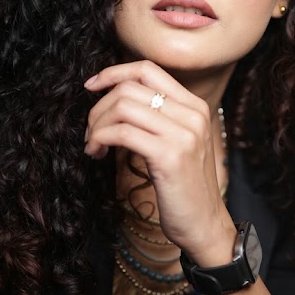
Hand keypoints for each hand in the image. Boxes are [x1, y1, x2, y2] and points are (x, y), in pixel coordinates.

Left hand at [84, 60, 235, 260]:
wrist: (204, 224)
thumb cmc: (184, 187)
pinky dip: (100, 139)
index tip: (92, 86)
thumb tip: (116, 98)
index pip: (148, 70)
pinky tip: (96, 154)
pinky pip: (121, 132)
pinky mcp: (169, 156)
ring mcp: (183, 134)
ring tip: (93, 146)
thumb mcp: (178, 143)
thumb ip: (159, 118)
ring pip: (122, 107)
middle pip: (129, 88)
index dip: (114, 73)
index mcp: (195, 106)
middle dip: (99, 108)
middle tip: (91, 133)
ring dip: (97, 126)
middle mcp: (193, 115)